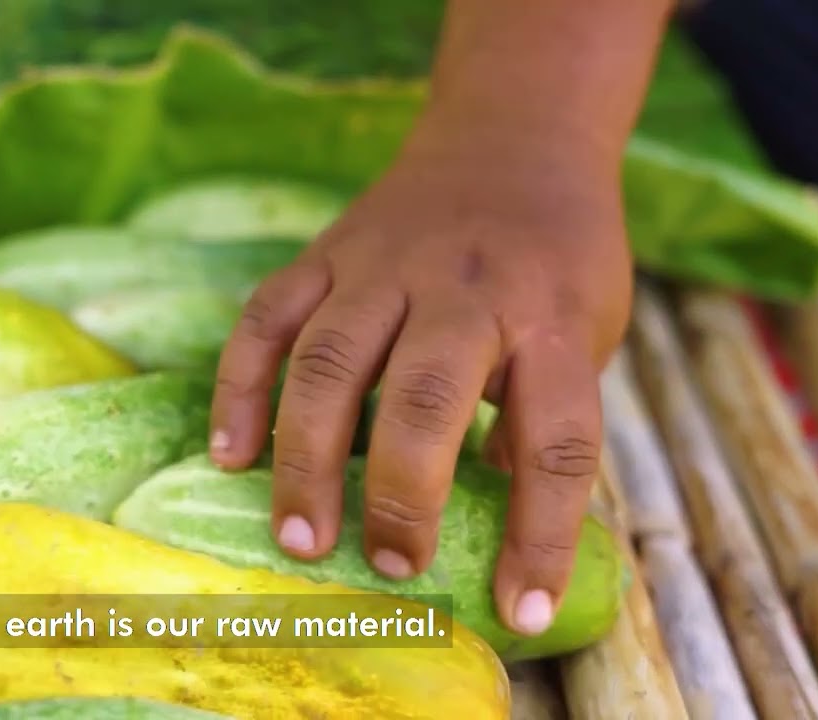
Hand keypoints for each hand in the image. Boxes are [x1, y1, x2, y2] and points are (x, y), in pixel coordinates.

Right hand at [208, 121, 631, 635]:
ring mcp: (384, 266)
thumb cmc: (558, 256)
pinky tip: (229, 454)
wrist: (511, 140)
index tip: (520, 610)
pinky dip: (240, 389)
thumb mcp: (588, 332)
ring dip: (308, 457)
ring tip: (300, 537)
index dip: (541, 533)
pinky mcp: (326, 255)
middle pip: (425, 398)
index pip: (557, 440)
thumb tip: (491, 520)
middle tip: (390, 568)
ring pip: (329, 362)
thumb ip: (545, 415)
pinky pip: (267, 320)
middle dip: (401, 496)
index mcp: (549, 317)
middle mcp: (464, 290)